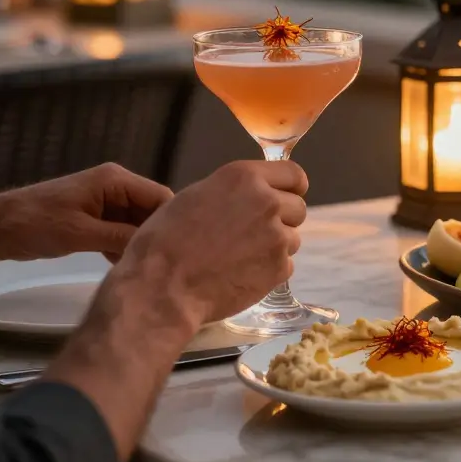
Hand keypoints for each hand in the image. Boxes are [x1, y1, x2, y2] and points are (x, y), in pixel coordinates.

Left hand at [0, 163, 172, 263]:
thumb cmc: (37, 225)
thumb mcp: (83, 233)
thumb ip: (122, 237)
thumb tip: (159, 247)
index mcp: (116, 180)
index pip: (160, 197)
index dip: (172, 222)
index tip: (178, 250)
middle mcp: (115, 186)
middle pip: (150, 209)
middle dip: (155, 234)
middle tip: (165, 263)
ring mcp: (104, 201)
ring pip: (136, 222)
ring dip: (139, 242)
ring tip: (148, 267)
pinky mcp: (94, 216)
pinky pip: (120, 229)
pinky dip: (123, 245)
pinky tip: (125, 266)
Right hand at [118, 160, 308, 324]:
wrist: (163, 286)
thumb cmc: (166, 241)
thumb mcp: (196, 197)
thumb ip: (233, 192)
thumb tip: (251, 197)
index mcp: (244, 177)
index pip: (294, 175)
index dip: (291, 188)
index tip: (285, 197)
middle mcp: (266, 202)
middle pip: (297, 207)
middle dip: (281, 219)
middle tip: (253, 234)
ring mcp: (276, 236)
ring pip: (292, 238)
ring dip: (275, 246)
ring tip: (240, 257)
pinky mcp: (278, 268)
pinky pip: (286, 265)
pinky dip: (269, 271)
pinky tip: (241, 274)